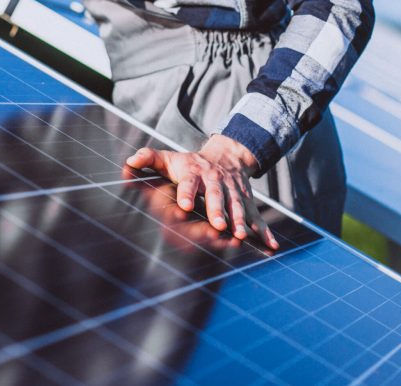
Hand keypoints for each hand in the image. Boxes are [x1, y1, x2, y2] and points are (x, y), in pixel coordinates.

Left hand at [125, 135, 278, 249]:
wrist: (227, 155)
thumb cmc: (190, 164)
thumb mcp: (169, 158)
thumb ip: (148, 158)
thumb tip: (129, 161)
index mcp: (195, 173)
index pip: (190, 183)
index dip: (187, 193)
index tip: (184, 205)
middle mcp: (216, 182)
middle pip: (217, 196)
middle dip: (218, 210)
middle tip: (218, 224)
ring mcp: (233, 192)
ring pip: (238, 207)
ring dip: (241, 221)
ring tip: (241, 236)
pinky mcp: (246, 202)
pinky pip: (257, 218)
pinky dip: (265, 232)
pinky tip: (271, 246)